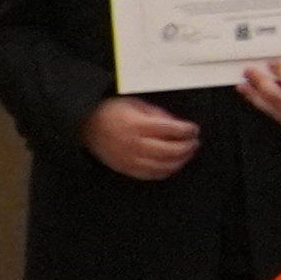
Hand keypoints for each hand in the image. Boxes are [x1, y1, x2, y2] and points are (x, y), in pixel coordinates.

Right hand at [86, 95, 202, 180]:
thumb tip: (178, 125)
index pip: (170, 130)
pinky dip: (166, 172)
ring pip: (163, 166)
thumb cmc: (112, 111)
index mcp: (138, 125)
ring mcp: (130, 159)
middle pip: (170, 150)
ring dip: (180, 161)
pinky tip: (173, 165)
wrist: (86, 126)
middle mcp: (135, 144)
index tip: (194, 129)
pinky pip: (151, 175)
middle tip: (194, 142)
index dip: (186, 130)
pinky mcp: (126, 169)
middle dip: (187, 147)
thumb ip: (157, 114)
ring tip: (187, 153)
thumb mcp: (135, 104)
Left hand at [237, 61, 280, 137]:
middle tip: (249, 70)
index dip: (279, 69)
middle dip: (259, 81)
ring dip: (254, 95)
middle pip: (274, 95)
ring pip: (270, 107)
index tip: (272, 61)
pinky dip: (262, 104)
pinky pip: (273, 114)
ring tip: (243, 85)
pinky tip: (254, 97)